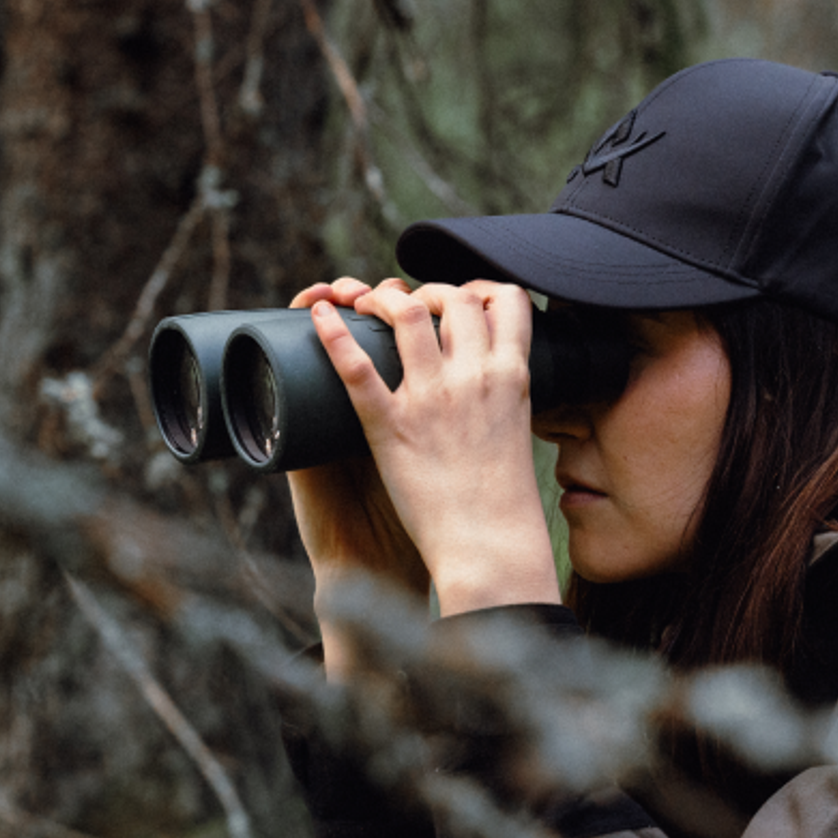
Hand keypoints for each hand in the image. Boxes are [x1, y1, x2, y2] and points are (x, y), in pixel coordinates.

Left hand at [299, 275, 560, 617]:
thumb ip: (503, 400)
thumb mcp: (519, 433)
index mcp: (512, 377)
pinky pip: (356, 368)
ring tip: (366, 305)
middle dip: (426, 290)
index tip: (460, 299)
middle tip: (407, 305)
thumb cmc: (507, 504)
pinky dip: (332, 334)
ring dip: (382, 297)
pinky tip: (318, 315)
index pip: (505, 299)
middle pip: (452, 297)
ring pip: (406, 312)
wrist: (491, 550)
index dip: (479, 287)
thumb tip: (492, 382)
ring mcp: (431, 399)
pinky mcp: (391, 427)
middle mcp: (474, 376)